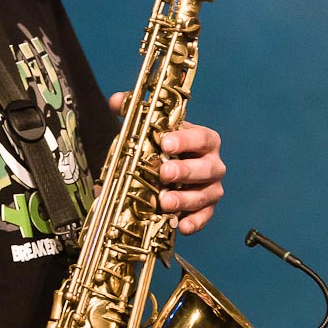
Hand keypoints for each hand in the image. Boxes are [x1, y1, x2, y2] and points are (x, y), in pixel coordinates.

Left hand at [109, 92, 224, 235]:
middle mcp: (212, 164)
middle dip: (185, 171)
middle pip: (207, 168)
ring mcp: (211, 188)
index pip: (201, 137)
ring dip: (185, 200)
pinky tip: (182, 227)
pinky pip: (205, 218)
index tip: (165, 143)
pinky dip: (195, 223)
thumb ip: (133, 112)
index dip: (185, 140)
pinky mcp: (206, 209)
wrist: (169, 172)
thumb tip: (115, 100)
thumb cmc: (162, 148)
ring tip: (164, 203)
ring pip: (206, 195)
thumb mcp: (149, 129)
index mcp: (203, 140)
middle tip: (164, 174)